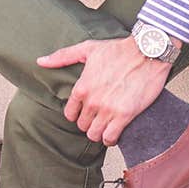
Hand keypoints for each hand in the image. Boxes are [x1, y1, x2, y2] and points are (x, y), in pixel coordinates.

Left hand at [37, 37, 174, 145]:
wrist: (148, 52)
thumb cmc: (119, 49)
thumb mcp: (88, 49)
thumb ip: (62, 57)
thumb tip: (40, 61)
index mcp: (82, 87)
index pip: (69, 114)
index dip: (77, 114)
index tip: (85, 111)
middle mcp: (92, 101)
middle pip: (82, 126)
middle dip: (88, 122)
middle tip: (97, 117)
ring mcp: (108, 110)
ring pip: (94, 134)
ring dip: (99, 132)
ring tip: (105, 125)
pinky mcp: (125, 115)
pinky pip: (110, 138)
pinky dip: (111, 138)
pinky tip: (114, 131)